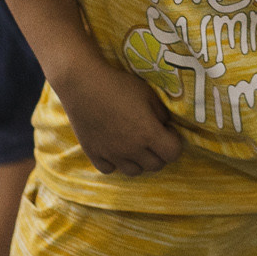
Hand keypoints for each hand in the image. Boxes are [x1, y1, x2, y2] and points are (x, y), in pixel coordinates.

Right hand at [59, 59, 183, 176]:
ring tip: (135, 143)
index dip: (174, 142)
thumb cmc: (118, 84)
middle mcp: (131, 149)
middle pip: (156, 166)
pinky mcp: (94, 154)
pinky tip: (114, 146)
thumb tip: (165, 126)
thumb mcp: (148, 93)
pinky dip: (115, 162)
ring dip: (139, 160)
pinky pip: (110, 169)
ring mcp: (111, 154)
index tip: (167, 130)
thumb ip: (161, 114)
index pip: (173, 153)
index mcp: (148, 133)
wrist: (82, 84)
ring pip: (134, 172)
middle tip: (153, 136)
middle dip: (159, 152)